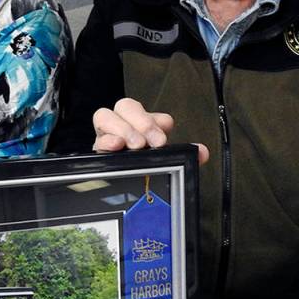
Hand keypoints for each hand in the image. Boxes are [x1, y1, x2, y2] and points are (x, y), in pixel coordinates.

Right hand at [92, 97, 208, 163]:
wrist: (129, 193)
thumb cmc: (147, 169)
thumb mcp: (168, 161)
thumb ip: (186, 155)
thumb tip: (202, 152)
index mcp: (143, 124)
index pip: (150, 112)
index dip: (156, 121)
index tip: (162, 139)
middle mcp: (124, 126)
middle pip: (125, 106)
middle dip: (141, 121)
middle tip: (151, 142)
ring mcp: (108, 136)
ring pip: (104, 116)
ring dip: (123, 129)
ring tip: (135, 145)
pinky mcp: (97, 152)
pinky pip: (96, 139)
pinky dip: (106, 141)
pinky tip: (115, 147)